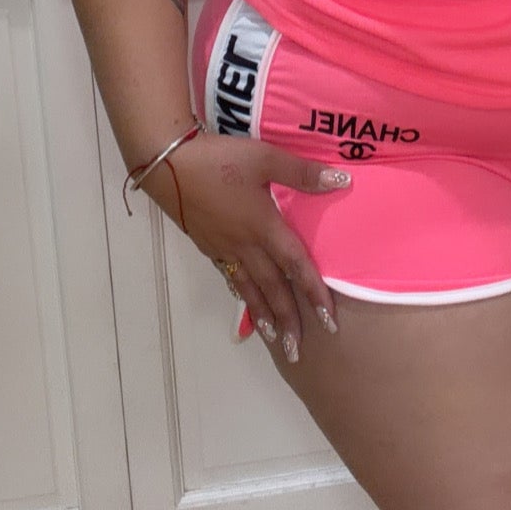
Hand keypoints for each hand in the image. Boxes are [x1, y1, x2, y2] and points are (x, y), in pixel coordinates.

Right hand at [157, 130, 350, 361]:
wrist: (168, 165)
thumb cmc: (220, 160)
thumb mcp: (265, 158)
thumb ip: (302, 174)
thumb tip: (342, 180)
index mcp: (264, 227)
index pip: (296, 266)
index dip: (314, 294)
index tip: (329, 322)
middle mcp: (246, 245)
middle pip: (273, 288)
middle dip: (288, 320)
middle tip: (299, 351)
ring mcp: (225, 248)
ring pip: (250, 288)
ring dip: (264, 316)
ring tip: (275, 340)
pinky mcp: (208, 244)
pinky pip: (231, 277)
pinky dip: (242, 295)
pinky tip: (246, 300)